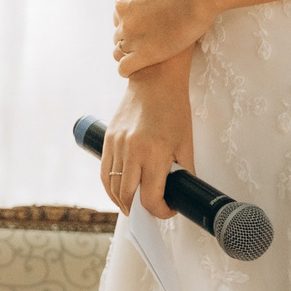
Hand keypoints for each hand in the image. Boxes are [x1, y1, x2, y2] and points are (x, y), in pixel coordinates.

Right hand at [100, 58, 195, 220]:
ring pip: (111, 186)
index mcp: (155, 154)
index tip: (168, 210)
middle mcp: (132, 151)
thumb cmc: (174, 108)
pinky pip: (104, 170)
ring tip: (132, 205)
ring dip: (121, 201)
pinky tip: (119, 190)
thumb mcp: (186, 143)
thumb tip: (183, 193)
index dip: (161, 212)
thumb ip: (184, 172)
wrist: (155, 78)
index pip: (150, 199)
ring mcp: (117, 144)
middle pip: (127, 197)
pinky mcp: (108, 138)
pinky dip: (110, 185)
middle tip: (149, 212)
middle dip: (139, 211)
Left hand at [112, 0, 216, 76]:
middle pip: (118, 38)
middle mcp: (124, 21)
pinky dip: (127, 70)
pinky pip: (125, 67)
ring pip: (119, 53)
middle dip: (131, 42)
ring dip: (130, 56)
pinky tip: (139, 70)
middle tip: (149, 47)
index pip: (118, 21)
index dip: (131, 28)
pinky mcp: (145, 53)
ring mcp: (132, 37)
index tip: (145, 31)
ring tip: (145, 61)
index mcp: (123, 5)